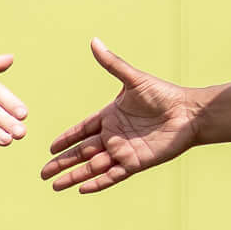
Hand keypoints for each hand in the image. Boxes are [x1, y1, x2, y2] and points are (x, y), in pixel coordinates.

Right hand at [43, 39, 206, 192]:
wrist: (188, 113)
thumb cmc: (164, 94)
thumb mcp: (133, 79)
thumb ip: (112, 63)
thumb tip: (94, 41)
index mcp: (110, 117)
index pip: (81, 131)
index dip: (65, 139)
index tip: (49, 148)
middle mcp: (113, 136)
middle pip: (81, 152)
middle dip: (61, 163)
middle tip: (42, 173)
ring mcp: (123, 151)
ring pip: (92, 167)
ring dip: (73, 176)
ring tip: (54, 185)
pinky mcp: (135, 163)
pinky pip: (112, 175)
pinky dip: (97, 183)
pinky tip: (82, 189)